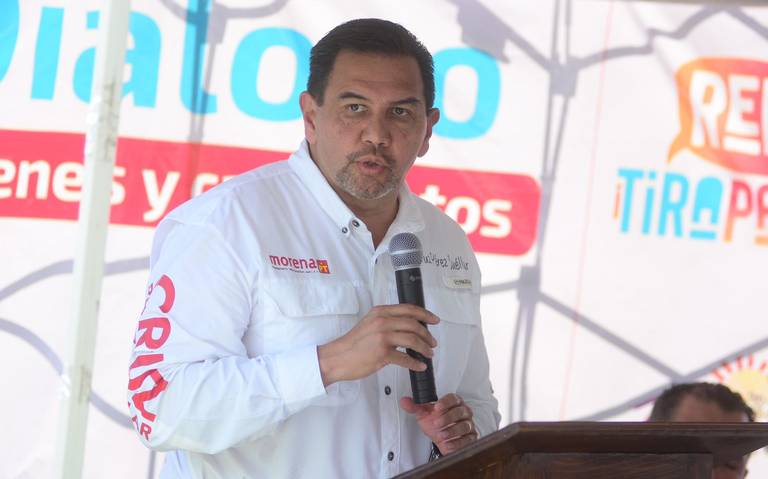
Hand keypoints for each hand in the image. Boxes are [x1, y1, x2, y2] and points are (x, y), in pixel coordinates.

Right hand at [317, 304, 438, 385]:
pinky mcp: (382, 354)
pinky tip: (420, 366)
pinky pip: (405, 358)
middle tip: (432, 342)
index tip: (434, 320)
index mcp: (380, 312)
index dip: (425, 314)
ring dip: (424, 348)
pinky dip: (415, 363)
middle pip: (413, 325)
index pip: (408, 309)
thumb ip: (387, 321)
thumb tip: (408, 327)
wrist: (338, 357)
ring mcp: (382, 337)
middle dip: (427, 334)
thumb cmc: (353, 343)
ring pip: (412, 340)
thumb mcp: (369, 323)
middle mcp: (382, 322)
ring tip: (428, 354)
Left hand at [400, 393, 477, 454]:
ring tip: (441, 435)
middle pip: (461, 411)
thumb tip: (404, 401)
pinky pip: (468, 439)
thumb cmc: (436, 423)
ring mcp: (468, 425)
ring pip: (465, 425)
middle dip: (448, 418)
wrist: (441, 439)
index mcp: (454, 403)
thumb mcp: (424, 414)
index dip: (446, 402)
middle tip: (436, 423)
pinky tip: (448, 443)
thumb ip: (415, 407)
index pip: (453, 398)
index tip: (437, 407)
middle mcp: (463, 412)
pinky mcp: (471, 438)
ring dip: (452, 431)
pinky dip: (457, 442)